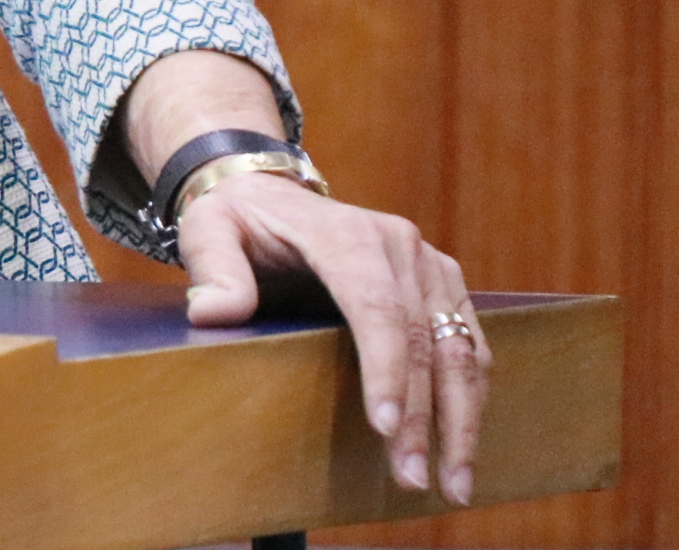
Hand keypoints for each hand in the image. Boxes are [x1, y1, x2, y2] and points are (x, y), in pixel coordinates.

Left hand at [177, 171, 489, 506]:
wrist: (269, 196)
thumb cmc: (237, 220)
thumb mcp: (209, 230)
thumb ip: (214, 268)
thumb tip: (212, 312)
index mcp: (346, 233)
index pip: (376, 306)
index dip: (385, 368)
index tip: (383, 427)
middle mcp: (399, 245)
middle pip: (423, 338)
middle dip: (424, 415)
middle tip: (412, 477)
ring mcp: (428, 264)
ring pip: (459, 349)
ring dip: (460, 418)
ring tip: (452, 482)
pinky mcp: (443, 285)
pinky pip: (468, 346)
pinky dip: (469, 397)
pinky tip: (460, 443)